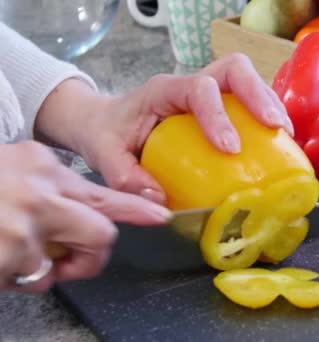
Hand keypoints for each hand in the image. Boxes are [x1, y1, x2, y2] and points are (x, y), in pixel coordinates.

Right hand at [0, 141, 170, 291]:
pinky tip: (1, 259)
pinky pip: (36, 281)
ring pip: (66, 264)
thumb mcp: (11, 168)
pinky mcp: (11, 257)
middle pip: (102, 234)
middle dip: (92, 256)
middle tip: (75, 263)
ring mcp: (28, 227)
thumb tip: (73, 208)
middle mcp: (42, 194)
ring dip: (43, 269)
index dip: (135, 209)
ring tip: (10, 254)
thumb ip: (47, 183)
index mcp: (43, 167)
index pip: (101, 193)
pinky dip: (18, 279)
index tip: (160, 216)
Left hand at [35, 53, 292, 204]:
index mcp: (163, 91)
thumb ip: (126, 177)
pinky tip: (276, 143)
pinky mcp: (220, 107)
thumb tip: (160, 201)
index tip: (230, 149)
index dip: (218, 115)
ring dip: (270, 106)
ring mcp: (208, 93)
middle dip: (259, 96)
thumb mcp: (105, 156)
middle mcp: (190, 85)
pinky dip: (266, 118)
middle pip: (234, 69)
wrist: (105, 121)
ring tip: (285, 138)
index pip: (198, 88)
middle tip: (276, 128)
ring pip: (248, 81)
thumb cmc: (107, 133)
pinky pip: (249, 102)